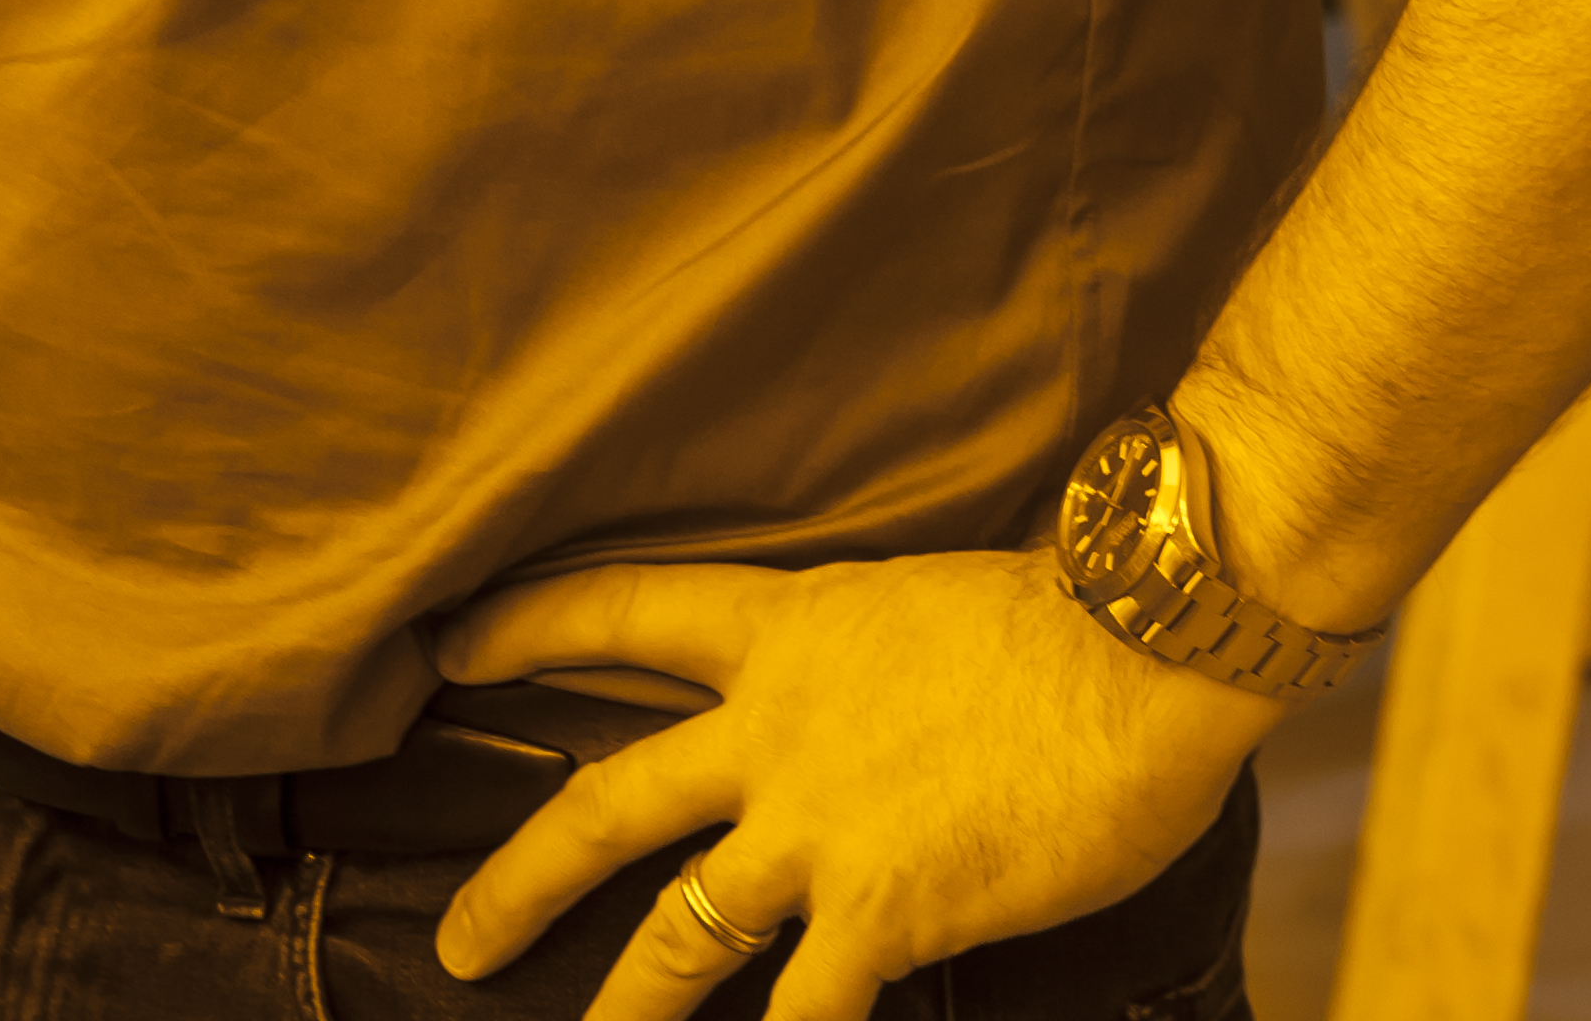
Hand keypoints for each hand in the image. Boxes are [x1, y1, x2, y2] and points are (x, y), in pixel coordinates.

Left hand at [429, 553, 1277, 1020]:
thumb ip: (861, 670)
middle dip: (522, 879)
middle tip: (458, 941)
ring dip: (625, 1013)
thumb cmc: (1070, 618)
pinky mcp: (882, 912)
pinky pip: (801, 1019)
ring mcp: (818, 826)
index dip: (530, 629)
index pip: (627, 612)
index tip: (451, 648)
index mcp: (787, 631)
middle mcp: (776, 728)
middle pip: (609, 802)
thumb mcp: (919, 611)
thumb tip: (863, 713)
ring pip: (679, 934)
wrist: (1140, 645)